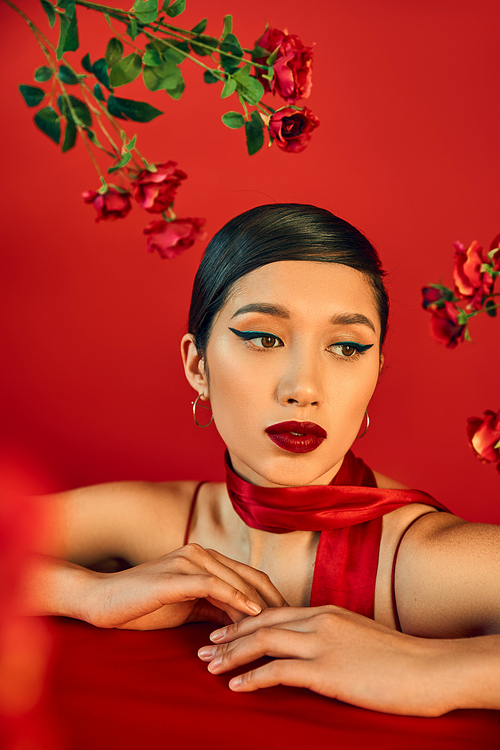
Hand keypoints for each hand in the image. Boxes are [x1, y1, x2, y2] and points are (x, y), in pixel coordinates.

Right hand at [86, 544, 287, 629]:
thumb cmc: (143, 605)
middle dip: (274, 600)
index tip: (290, 619)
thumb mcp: (188, 607)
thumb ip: (216, 608)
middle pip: (250, 575)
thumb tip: (248, 620)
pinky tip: (252, 614)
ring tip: (279, 623)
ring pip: (236, 581)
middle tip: (293, 623)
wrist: (103, 600)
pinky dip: (236, 600)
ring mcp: (188, 560)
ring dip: (259, 604)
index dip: (272, 596)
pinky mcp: (177, 575)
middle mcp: (200, 552)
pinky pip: (214, 586)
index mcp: (204, 558)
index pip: (249, 575)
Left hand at [198, 606, 457, 715]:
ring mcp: (322, 643)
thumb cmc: (397, 658)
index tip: (222, 632)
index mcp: (324, 611)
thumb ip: (329, 637)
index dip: (243, 622)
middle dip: (228, 635)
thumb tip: (309, 650)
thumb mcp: (357, 637)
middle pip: (260, 622)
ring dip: (232, 654)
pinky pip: (280, 671)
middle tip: (204, 648)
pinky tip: (236, 687)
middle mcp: (318, 620)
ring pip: (263, 641)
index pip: (272, 611)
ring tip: (210, 667)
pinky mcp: (328, 669)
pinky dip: (254, 678)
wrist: (428, 668)